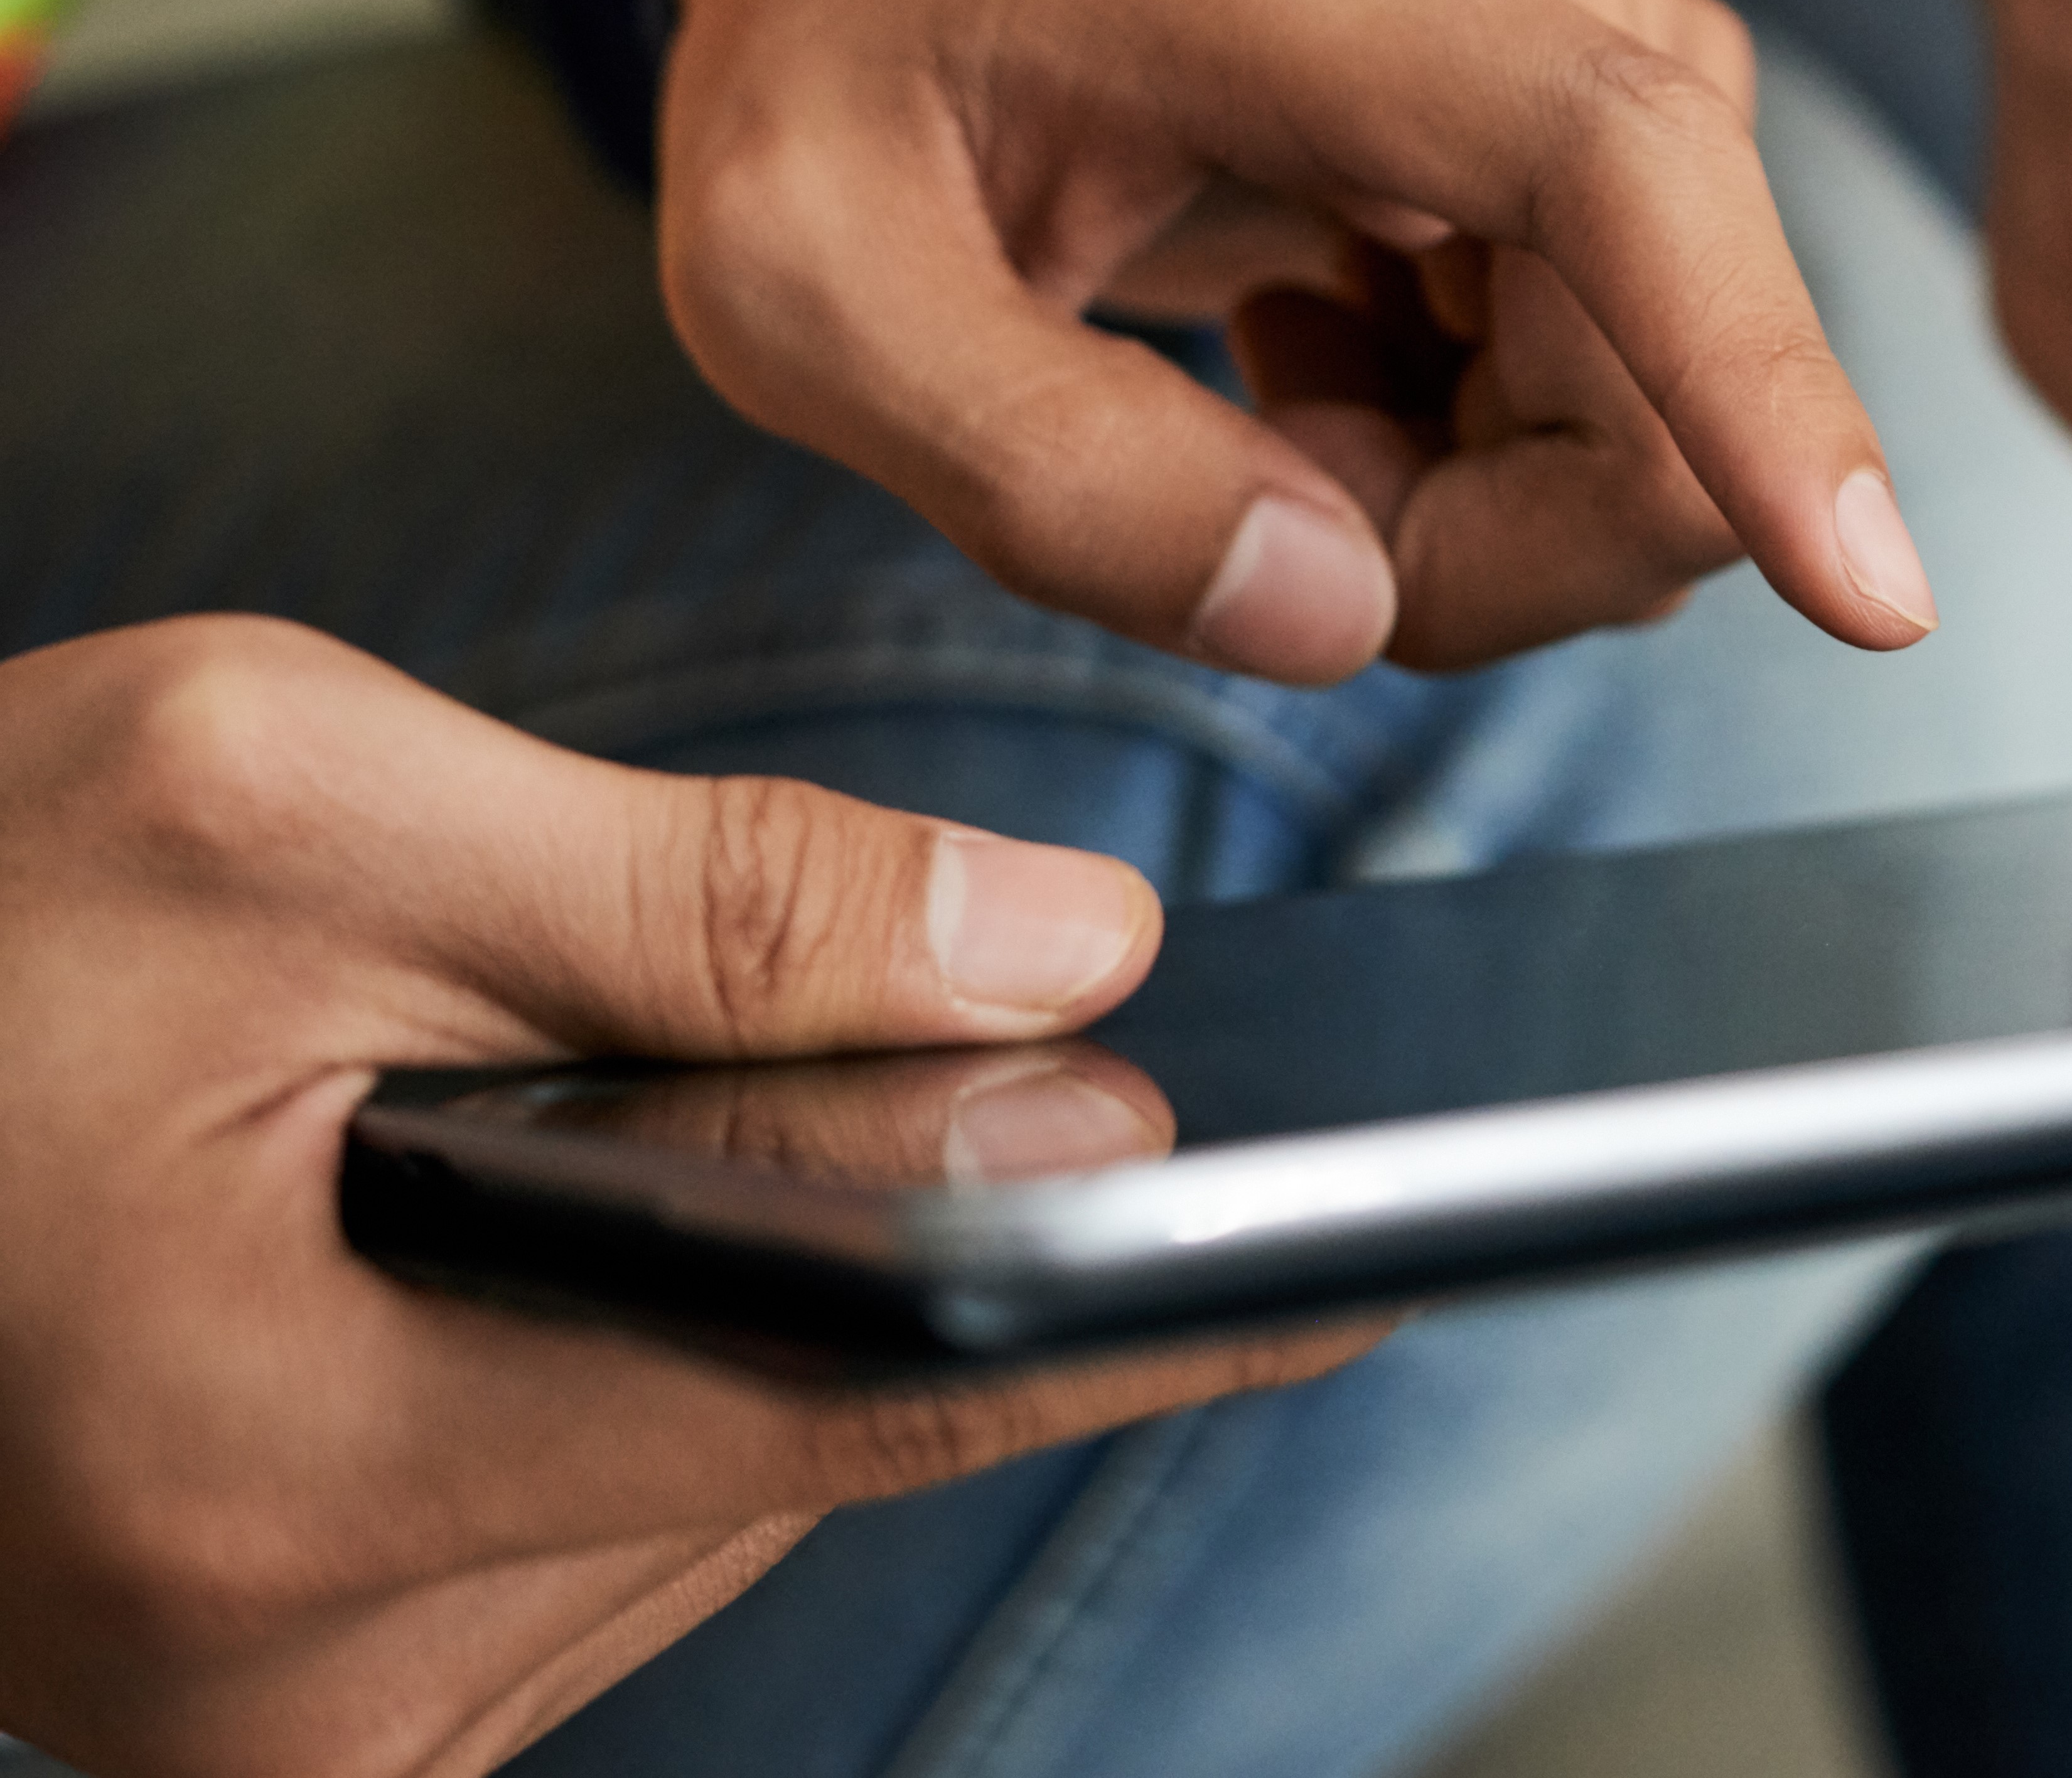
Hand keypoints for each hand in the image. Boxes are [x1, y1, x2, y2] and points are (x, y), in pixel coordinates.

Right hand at [0, 616, 1370, 1777]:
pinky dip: (669, 1366)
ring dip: (778, 1303)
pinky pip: (620, 1524)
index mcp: (299, 1478)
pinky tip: (607, 1231)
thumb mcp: (272, 805)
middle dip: (920, 1244)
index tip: (1379, 1236)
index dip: (1149, 1303)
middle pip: (809, 1448)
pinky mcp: (314, 1695)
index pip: (869, 1393)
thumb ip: (709, 898)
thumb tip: (1065, 971)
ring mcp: (312, 1724)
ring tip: (664, 1124)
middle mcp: (318, 1689)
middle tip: (997, 1067)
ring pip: (733, 1491)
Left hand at [671, 0, 1939, 685]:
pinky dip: (1472, 469)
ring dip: (1455, 516)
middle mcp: (1552, 0)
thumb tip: (1335, 615)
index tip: (1872, 595)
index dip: (1760, 392)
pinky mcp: (1626, 156)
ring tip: (1252, 408)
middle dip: (1460, 554)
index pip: (1623, 175)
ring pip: (1658, 443)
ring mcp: (1614, 71)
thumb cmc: (847, 55)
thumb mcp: (793, 279)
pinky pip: (1636, 416)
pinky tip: (1318, 372)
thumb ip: (1033, 464)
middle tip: (1222, 498)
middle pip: (1656, 409)